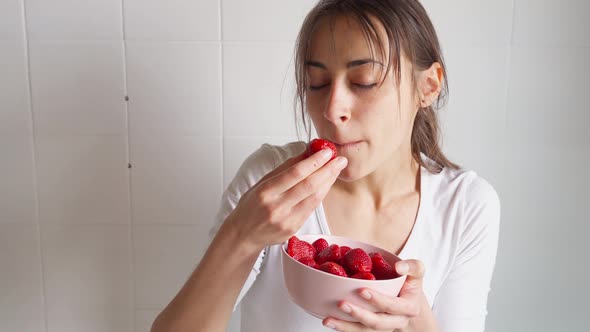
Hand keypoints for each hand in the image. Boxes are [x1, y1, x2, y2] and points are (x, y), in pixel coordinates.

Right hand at [226, 148, 347, 248]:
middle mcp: (276, 207)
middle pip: (309, 185)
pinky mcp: (294, 229)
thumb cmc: (250, 206)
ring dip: (328, 182)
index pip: (295, 173)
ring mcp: (286, 220)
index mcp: (265, 192)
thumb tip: (306, 152)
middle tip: (340, 159)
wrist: (243, 235)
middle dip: (328, 170)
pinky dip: (321, 194)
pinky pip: (311, 208)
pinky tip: (326, 184)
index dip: (314, 161)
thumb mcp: (262, 183)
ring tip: (337, 169)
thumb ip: (284, 169)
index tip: (326, 151)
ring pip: (314, 198)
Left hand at [322, 259, 426, 331]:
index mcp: (409, 308)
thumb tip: (398, 267)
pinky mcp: (371, 329)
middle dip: (359, 315)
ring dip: (345, 327)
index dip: (378, 300)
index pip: (393, 306)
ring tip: (328, 320)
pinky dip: (343, 328)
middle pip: (378, 323)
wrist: (409, 302)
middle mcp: (396, 321)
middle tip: (342, 304)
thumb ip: (412, 266)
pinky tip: (330, 321)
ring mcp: (383, 328)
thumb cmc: (409, 285)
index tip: (362, 290)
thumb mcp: (417, 273)